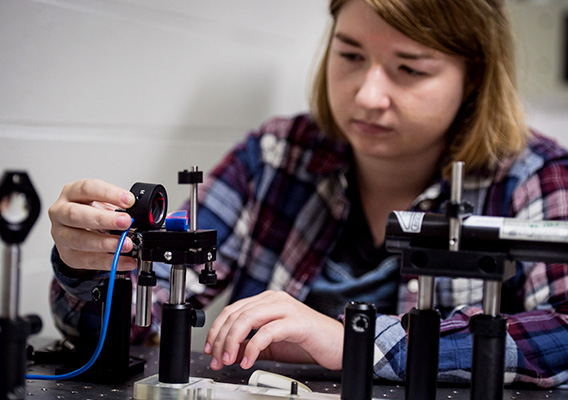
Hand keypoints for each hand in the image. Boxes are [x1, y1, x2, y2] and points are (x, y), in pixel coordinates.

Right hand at [48, 179, 136, 271]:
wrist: (75, 229)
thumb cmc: (90, 211)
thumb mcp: (101, 202)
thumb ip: (116, 206)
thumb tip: (136, 214)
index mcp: (71, 193)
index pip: (87, 188)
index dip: (109, 193)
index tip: (129, 200)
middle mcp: (60, 212)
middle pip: (76, 214)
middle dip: (103, 219)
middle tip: (126, 222)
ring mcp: (60, 235)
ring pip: (79, 240)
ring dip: (106, 243)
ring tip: (127, 244)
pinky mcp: (67, 255)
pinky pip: (87, 261)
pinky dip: (109, 262)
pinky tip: (125, 261)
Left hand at [204, 290, 343, 370]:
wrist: (337, 344)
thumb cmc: (308, 341)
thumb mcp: (272, 344)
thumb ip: (251, 345)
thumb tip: (229, 352)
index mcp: (267, 300)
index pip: (232, 310)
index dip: (217, 330)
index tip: (210, 349)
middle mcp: (275, 299)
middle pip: (236, 313)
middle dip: (221, 338)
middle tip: (217, 359)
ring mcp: (286, 308)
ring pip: (247, 318)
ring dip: (232, 341)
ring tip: (229, 360)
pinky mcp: (296, 321)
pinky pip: (267, 332)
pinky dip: (253, 348)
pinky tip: (248, 361)